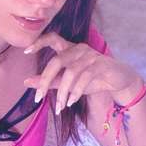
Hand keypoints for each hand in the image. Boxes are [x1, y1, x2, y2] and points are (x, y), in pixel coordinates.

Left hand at [23, 31, 141, 112]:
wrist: (120, 81)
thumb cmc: (92, 79)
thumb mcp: (68, 82)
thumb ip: (49, 81)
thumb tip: (26, 82)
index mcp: (69, 49)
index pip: (52, 38)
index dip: (39, 42)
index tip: (25, 51)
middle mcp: (79, 49)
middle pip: (57, 61)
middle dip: (45, 80)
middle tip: (38, 98)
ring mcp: (91, 56)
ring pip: (70, 72)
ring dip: (62, 92)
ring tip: (59, 107)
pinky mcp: (101, 65)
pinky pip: (85, 78)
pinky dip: (76, 92)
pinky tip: (71, 102)